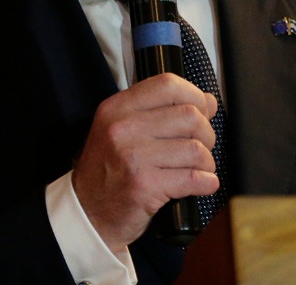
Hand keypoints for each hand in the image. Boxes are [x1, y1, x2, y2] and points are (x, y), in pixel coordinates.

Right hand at [71, 73, 219, 250]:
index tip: (201, 110)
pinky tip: (201, 184)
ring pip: (196, 149)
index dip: (194, 95)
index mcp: (116, 108)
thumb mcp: (122, 130)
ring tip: (196, 169)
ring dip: (206, 163)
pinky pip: (194, 178)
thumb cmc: (108, 170)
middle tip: (199, 147)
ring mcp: (133, 156)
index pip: (167, 85)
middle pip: (189, 116)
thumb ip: (161, 112)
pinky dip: (206, 183)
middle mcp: (122, 128)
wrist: (87, 211)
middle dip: (206, 134)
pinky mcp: (145, 185)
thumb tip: (208, 102)